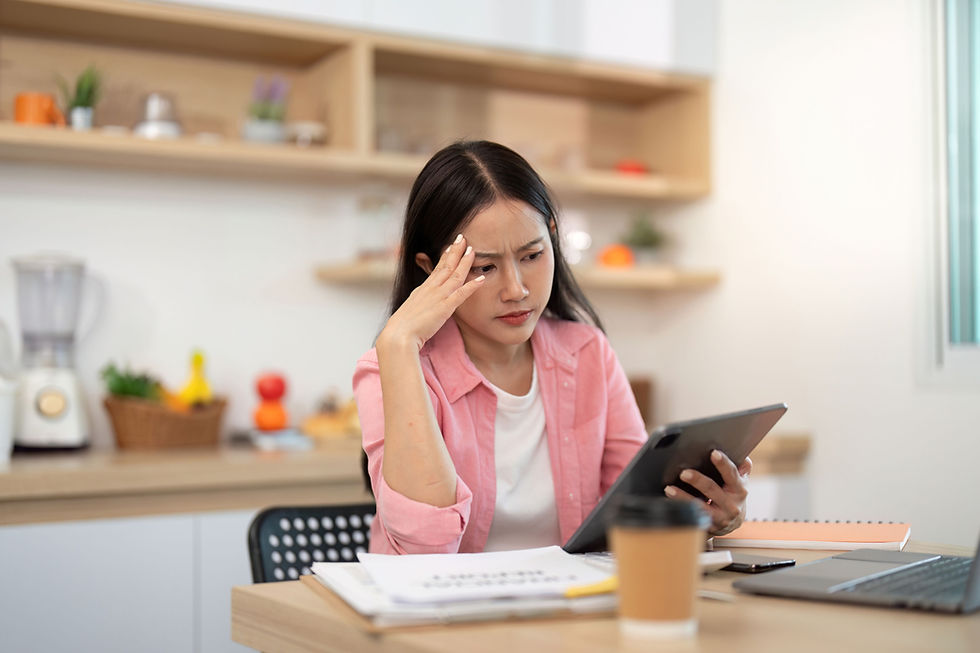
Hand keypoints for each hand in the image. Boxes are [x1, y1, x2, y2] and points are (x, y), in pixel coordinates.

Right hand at [378, 234, 484, 351]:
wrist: (398, 335)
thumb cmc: (403, 328)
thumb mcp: (411, 309)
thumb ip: (419, 303)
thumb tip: (420, 301)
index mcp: (423, 289)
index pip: (437, 269)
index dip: (445, 257)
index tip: (452, 246)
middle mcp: (431, 289)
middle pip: (446, 266)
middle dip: (455, 251)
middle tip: (463, 238)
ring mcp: (438, 297)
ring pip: (454, 275)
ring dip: (464, 262)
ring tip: (473, 250)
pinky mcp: (444, 308)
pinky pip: (461, 294)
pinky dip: (472, 285)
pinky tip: (481, 279)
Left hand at [664, 450, 750, 535]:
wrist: (732, 522)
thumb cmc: (732, 496)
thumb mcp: (739, 482)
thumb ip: (740, 469)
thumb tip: (743, 458)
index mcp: (739, 489)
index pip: (731, 474)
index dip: (723, 464)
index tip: (714, 453)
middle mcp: (731, 505)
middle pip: (712, 489)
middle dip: (697, 480)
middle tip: (684, 473)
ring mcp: (719, 518)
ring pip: (700, 507)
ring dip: (683, 498)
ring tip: (669, 489)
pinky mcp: (708, 526)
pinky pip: (692, 518)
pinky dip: (681, 510)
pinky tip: (670, 504)